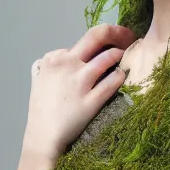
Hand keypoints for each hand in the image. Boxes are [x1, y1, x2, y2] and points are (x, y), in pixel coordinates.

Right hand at [23, 24, 137, 160]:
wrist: (42, 138)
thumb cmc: (42, 110)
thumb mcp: (40, 80)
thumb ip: (52, 65)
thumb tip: (63, 55)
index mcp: (54, 59)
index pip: (83, 41)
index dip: (100, 41)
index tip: (110, 42)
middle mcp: (67, 65)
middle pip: (96, 36)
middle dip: (116, 32)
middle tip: (128, 35)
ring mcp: (79, 82)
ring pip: (108, 57)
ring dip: (121, 55)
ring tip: (127, 57)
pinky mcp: (90, 101)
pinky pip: (112, 83)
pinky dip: (120, 76)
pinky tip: (123, 77)